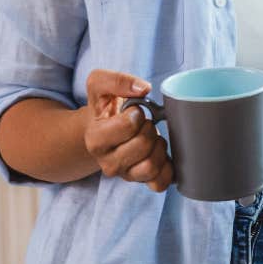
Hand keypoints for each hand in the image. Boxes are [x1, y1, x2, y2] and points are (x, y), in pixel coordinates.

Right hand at [83, 69, 173, 191]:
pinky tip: (161, 154)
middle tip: (145, 123)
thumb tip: (143, 89)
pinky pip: (160, 182)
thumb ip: (116, 80)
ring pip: (151, 166)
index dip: (137, 114)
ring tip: (152, 137)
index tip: (134, 111)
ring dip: (159, 147)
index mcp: (95, 139)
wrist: (104, 128)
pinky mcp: (141, 182)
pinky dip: (167, 168)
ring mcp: (125, 175)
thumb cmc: (105, 107)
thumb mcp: (100, 85)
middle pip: (142, 145)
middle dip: (149, 128)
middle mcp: (107, 162)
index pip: (128, 126)